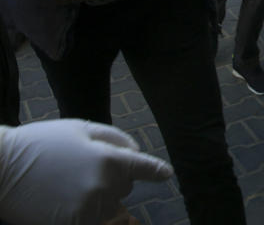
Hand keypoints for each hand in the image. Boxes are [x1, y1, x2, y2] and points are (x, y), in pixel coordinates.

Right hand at [0, 119, 172, 224]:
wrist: (1, 169)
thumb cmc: (42, 143)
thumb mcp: (81, 128)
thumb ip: (116, 138)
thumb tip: (137, 154)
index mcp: (110, 159)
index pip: (145, 168)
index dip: (156, 171)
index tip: (166, 174)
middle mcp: (105, 186)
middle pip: (125, 187)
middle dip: (111, 178)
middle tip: (78, 168)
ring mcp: (89, 209)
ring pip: (109, 206)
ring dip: (97, 197)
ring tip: (67, 185)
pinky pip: (93, 220)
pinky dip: (85, 212)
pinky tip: (63, 200)